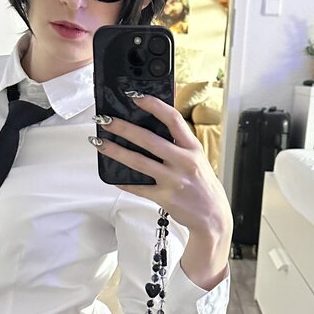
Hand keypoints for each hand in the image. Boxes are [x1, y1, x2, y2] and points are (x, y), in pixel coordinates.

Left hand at [92, 94, 232, 237]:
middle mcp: (184, 161)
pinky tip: (112, 176)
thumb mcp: (198, 159)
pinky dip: (124, 182)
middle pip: (149, 139)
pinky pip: (139, 188)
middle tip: (105, 120)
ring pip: (139, 162)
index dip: (153, 105)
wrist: (213, 216)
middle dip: (123, 127)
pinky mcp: (165, 197)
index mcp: (192, 148)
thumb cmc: (202, 185)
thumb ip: (179, 145)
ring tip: (100, 143)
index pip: (173, 119)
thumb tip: (151, 129)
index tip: (135, 97)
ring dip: (116, 151)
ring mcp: (174, 180)